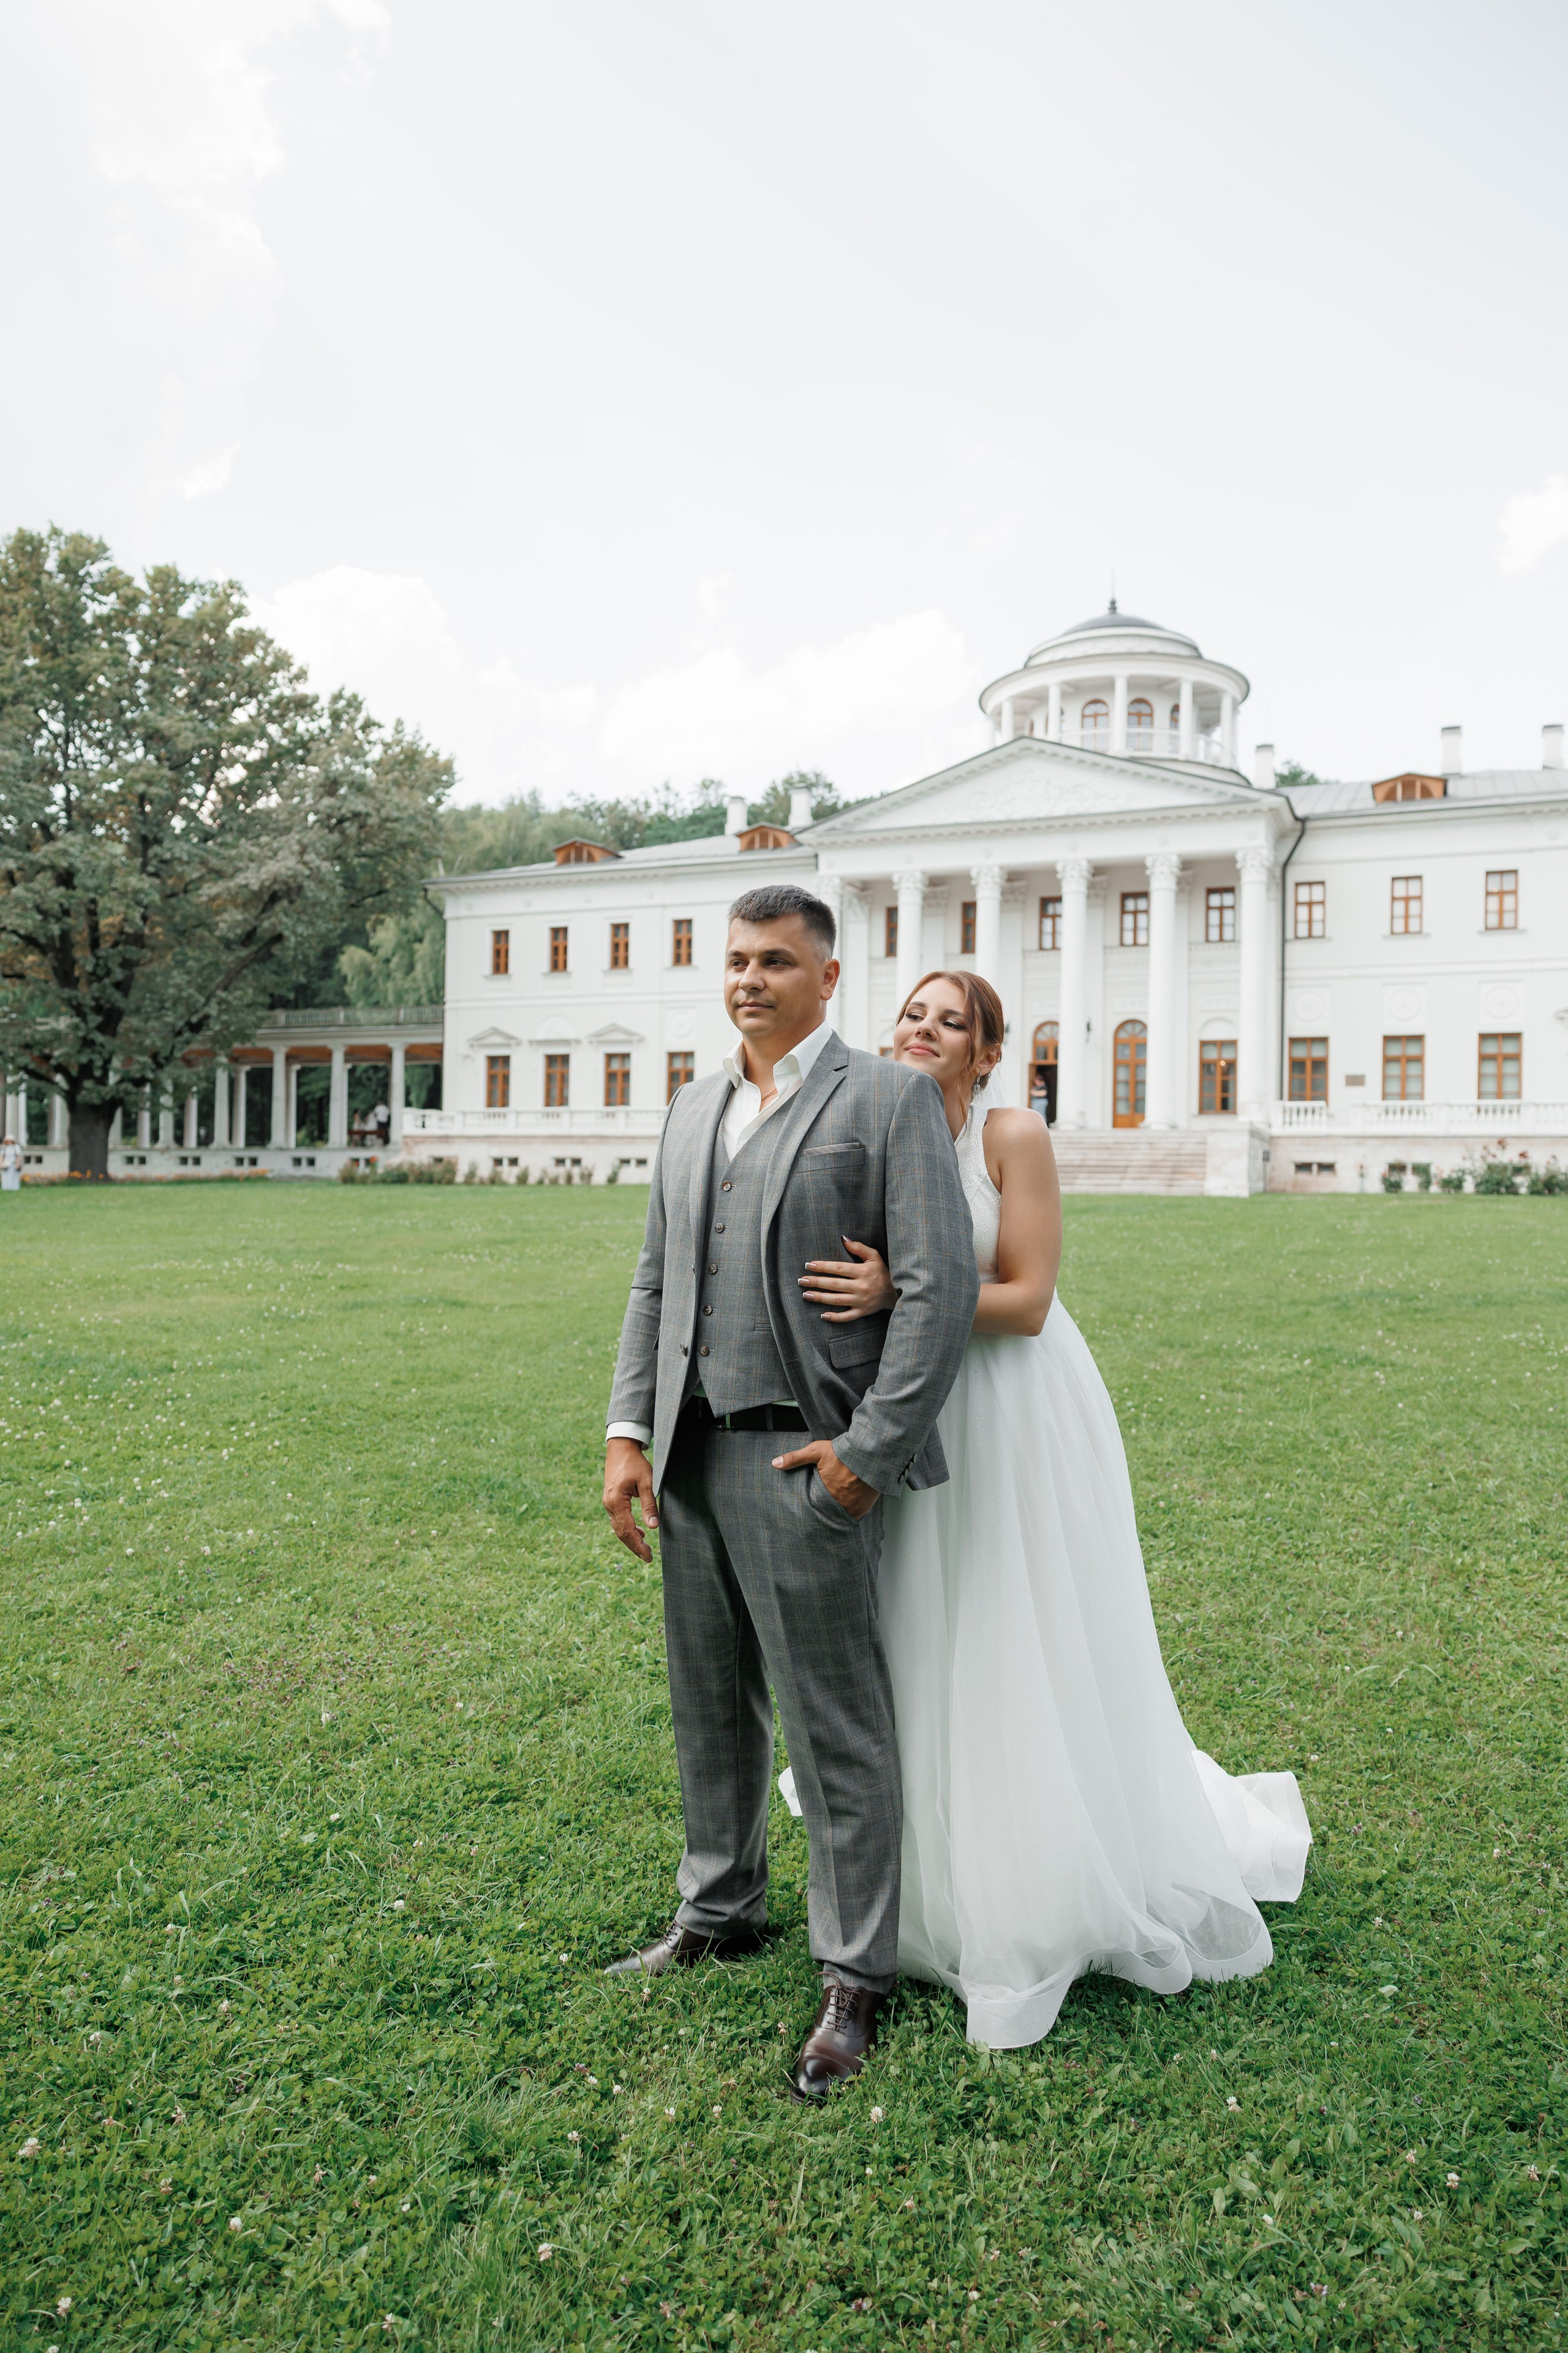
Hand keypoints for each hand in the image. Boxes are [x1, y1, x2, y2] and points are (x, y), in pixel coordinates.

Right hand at [603, 1437, 658, 1560]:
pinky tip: (638, 1531)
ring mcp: (608, 1502)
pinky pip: (617, 1519)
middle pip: (621, 1533)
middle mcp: (608, 1504)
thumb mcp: (647, 1482)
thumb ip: (649, 1505)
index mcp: (616, 1501)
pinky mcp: (610, 1499)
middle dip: (634, 1546)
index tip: (649, 1556)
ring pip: (618, 1527)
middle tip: (648, 1557)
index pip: (627, 1530)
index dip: (638, 1545)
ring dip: (631, 1538)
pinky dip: (627, 1528)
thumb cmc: (635, 1463)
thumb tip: (653, 1527)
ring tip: (645, 1548)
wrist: (620, 1448)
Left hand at [771, 1437, 878, 1519]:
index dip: (813, 1509)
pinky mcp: (866, 1507)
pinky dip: (852, 1512)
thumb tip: (774, 1464)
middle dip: (825, 1514)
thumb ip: (795, 1459)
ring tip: (835, 1511)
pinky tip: (849, 1506)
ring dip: (839, 1514)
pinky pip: (856, 1515)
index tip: (811, 1509)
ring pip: (843, 1516)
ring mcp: (854, 1508)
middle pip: (829, 1515)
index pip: (815, 1510)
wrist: (870, 1453)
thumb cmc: (842, 1452)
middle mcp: (840, 1505)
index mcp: (826, 1495)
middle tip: (822, 1512)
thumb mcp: (816, 1452)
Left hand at [797, 1236, 897, 1321]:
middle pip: (834, 1284)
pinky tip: (822, 1315)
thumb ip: (858, 1247)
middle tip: (801, 1280)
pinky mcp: (863, 1312)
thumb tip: (842, 1239)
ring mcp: (861, 1301)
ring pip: (837, 1300)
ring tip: (806, 1294)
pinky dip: (835, 1317)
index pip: (838, 1268)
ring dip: (820, 1298)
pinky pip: (847, 1317)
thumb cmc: (882, 1272)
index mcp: (863, 1272)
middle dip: (816, 1282)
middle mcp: (861, 1287)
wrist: (896, 1293)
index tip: (808, 1265)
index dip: (822, 1266)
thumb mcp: (874, 1256)